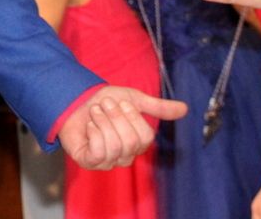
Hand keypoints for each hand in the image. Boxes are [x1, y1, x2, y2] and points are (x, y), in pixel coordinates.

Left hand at [59, 85, 185, 169]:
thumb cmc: (104, 101)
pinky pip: (99, 152)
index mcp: (137, 143)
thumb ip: (158, 107)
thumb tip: (185, 109)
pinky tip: (89, 125)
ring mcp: (107, 161)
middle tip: (104, 105)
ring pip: (114, 146)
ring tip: (95, 112)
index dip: (131, 116)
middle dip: (115, 117)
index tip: (118, 101)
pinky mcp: (89, 161)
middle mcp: (125, 156)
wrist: (75, 98)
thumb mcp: (133, 99)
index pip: (145, 137)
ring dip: (102, 121)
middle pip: (131, 142)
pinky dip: (93, 132)